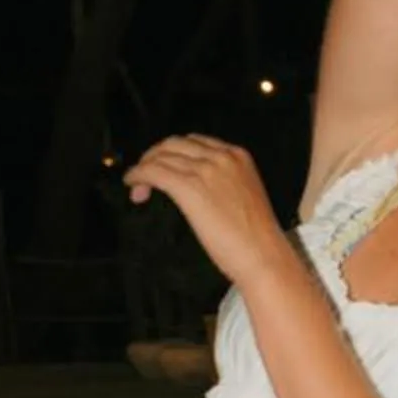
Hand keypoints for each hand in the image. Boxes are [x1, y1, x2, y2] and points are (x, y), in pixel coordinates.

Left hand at [124, 136, 289, 289]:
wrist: (263, 255)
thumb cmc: (257, 238)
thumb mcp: (244, 196)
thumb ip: (223, 183)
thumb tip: (196, 188)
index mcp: (239, 156)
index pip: (195, 142)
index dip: (173, 153)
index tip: (164, 166)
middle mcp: (222, 157)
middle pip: (174, 144)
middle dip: (155, 157)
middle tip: (145, 176)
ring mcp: (206, 170)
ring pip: (161, 156)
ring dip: (143, 169)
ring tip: (138, 187)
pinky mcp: (190, 187)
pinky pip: (153, 172)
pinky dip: (138, 176)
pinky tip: (133, 185)